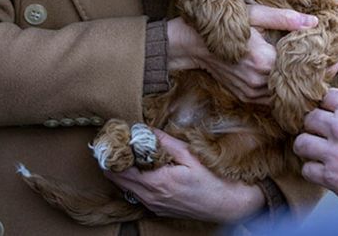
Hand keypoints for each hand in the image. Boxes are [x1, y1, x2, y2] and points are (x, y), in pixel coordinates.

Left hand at [104, 130, 264, 221]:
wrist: (226, 205)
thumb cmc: (211, 179)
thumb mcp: (189, 154)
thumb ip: (165, 142)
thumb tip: (145, 128)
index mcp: (157, 182)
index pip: (121, 170)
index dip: (112, 153)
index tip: (111, 137)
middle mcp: (151, 197)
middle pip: (117, 180)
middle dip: (112, 160)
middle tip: (114, 141)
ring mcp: (154, 205)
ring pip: (125, 188)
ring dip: (121, 170)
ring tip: (124, 150)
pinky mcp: (158, 209)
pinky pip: (137, 194)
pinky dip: (132, 180)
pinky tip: (139, 166)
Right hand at [167, 6, 317, 103]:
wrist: (192, 44)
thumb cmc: (224, 25)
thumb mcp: (254, 14)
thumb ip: (284, 19)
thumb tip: (314, 22)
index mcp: (264, 61)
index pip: (302, 68)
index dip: (324, 66)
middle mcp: (259, 81)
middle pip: (297, 85)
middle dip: (318, 76)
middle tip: (336, 66)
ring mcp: (251, 92)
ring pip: (285, 95)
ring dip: (302, 86)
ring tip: (320, 74)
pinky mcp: (245, 96)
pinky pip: (271, 99)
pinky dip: (285, 92)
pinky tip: (295, 82)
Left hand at [293, 88, 337, 206]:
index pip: (323, 97)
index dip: (325, 107)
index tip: (328, 116)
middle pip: (308, 118)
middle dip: (313, 128)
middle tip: (320, 136)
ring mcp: (334, 150)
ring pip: (301, 142)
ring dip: (307, 149)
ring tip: (316, 154)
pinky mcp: (332, 175)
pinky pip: (307, 170)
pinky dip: (313, 172)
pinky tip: (323, 173)